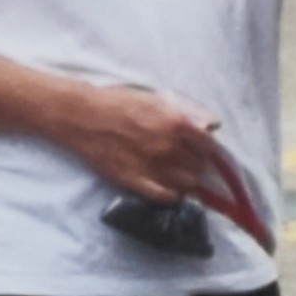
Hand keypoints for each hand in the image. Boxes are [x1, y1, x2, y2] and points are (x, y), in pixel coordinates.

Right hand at [55, 83, 228, 202]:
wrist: (83, 117)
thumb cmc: (119, 103)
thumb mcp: (156, 99)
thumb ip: (187, 113)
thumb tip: (212, 125)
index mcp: (176, 124)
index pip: (209, 146)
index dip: (210, 150)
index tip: (206, 151)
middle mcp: (168, 148)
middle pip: (199, 167)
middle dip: (198, 165)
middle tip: (189, 162)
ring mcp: (152, 167)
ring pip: (186, 184)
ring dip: (188, 181)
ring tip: (180, 176)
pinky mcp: (135, 181)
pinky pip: (165, 196)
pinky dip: (173, 195)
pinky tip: (170, 188)